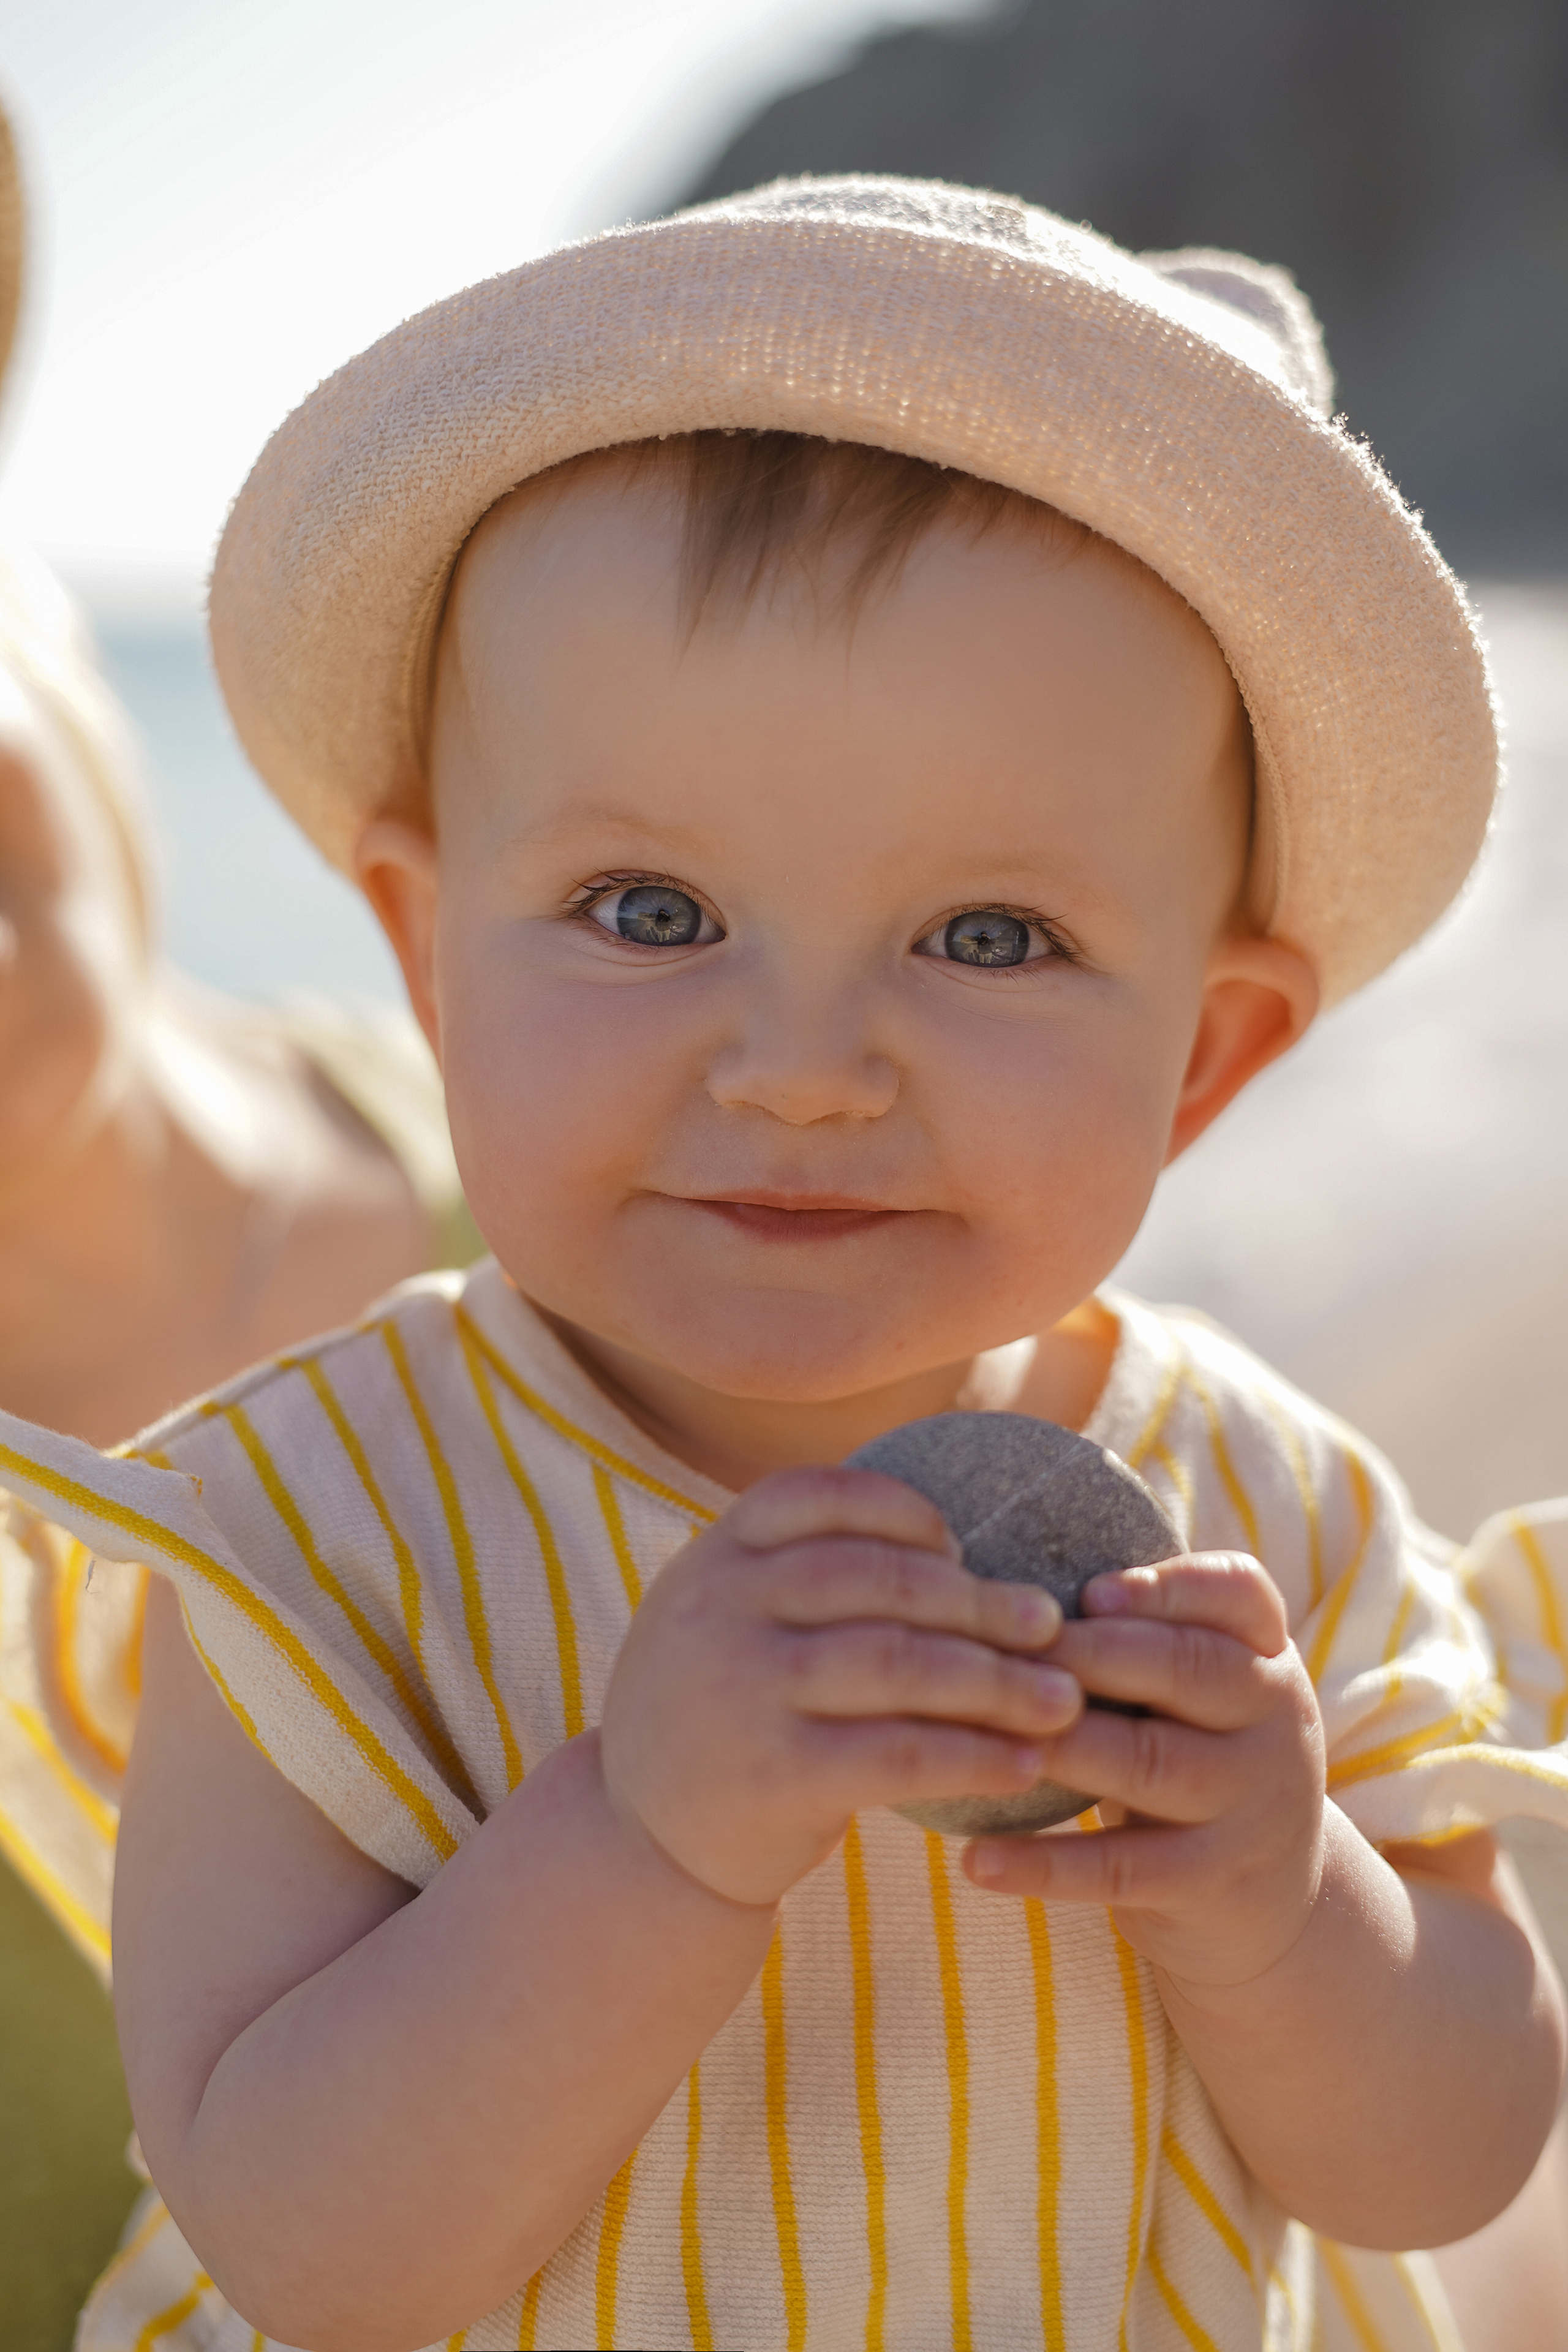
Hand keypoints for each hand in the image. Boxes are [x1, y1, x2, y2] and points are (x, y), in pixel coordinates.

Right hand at [599, 1466, 1080, 1906]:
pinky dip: (973, 1755)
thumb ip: (791, 1574)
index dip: (904, 1512)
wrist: (637, 1844)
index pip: (821, 1497)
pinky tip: (1023, 1763)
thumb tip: (943, 1538)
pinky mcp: (774, 1776)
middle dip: (977, 1601)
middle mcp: (721, 1609)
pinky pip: (899, 1755)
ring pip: (900, 1663)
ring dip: (996, 1679)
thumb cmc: (717, 1717)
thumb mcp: (719, 1620)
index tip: (959, 1546)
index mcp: (715, 1558)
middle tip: (1049, 1623)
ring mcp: (744, 1691)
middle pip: (879, 1580)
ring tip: (1062, 1698)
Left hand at [962, 1553, 1327, 1988]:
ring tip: (985, 1735)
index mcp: (1266, 1657)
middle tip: (1008, 1649)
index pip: (1240, 1593)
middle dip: (1095, 1653)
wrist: (1274, 1903)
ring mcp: (1250, 1808)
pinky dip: (1045, 1865)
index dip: (1167, 1585)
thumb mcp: (1200, 1694)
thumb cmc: (1197, 1758)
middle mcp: (1274, 1723)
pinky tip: (976, 1858)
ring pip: (1151, 1762)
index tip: (1089, 1590)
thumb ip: (1141, 1640)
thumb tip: (1011, 1595)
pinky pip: (1121, 1868)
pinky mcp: (1212, 1883)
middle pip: (1190, 1668)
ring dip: (1064, 1746)